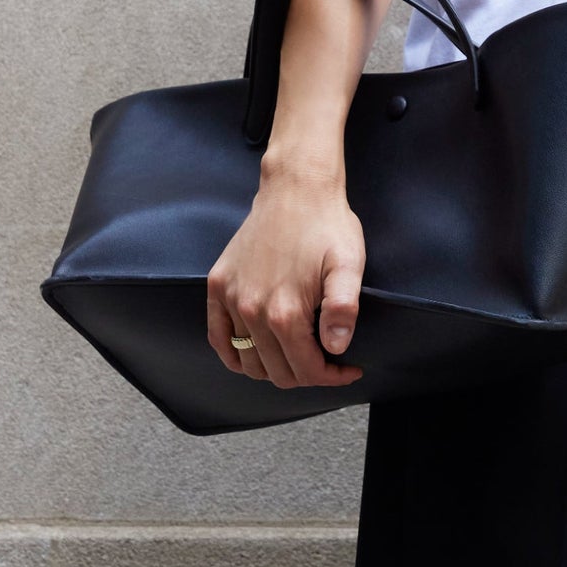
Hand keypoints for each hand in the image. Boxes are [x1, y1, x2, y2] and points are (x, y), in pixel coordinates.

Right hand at [206, 159, 365, 389]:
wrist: (295, 189)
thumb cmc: (327, 226)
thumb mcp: (348, 264)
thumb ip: (343, 308)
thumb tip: (336, 347)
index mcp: (284, 311)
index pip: (305, 369)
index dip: (331, 377)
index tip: (348, 370)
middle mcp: (251, 310)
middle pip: (277, 372)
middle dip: (306, 375)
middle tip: (328, 362)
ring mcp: (230, 298)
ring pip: (248, 362)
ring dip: (274, 369)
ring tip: (299, 357)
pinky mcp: (218, 286)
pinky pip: (218, 338)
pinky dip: (235, 355)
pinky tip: (255, 355)